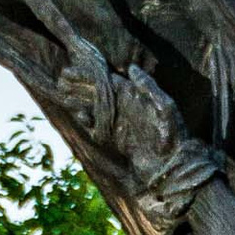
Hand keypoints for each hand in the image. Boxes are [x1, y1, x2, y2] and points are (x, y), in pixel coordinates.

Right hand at [52, 39, 214, 208]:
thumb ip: (148, 87)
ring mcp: (118, 122)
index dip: (88, 74)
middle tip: (61, 81)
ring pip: (93, 107)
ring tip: (64, 95)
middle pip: (96, 91)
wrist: (172, 167)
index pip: (106, 79)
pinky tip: (83, 117)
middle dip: (78, 86)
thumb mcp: (165, 108)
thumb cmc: (173, 135)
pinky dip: (88, 122)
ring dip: (79, 101)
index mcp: (133, 95)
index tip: (71, 71)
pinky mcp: (116, 139)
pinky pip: (97, 127)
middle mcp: (123, 106)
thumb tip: (131, 68)